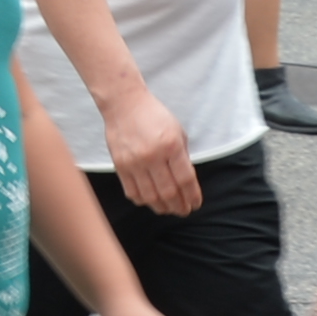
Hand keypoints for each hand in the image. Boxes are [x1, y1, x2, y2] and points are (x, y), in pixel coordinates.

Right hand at [95, 84, 201, 216]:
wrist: (124, 104)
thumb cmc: (154, 116)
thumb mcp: (177, 131)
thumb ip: (183, 156)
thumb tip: (187, 182)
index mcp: (171, 145)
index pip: (185, 179)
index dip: (193, 196)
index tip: (196, 204)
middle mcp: (153, 156)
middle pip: (168, 192)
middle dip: (179, 206)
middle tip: (184, 211)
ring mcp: (134, 162)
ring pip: (150, 196)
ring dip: (162, 207)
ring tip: (169, 209)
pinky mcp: (120, 166)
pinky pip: (132, 192)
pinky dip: (143, 201)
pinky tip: (150, 201)